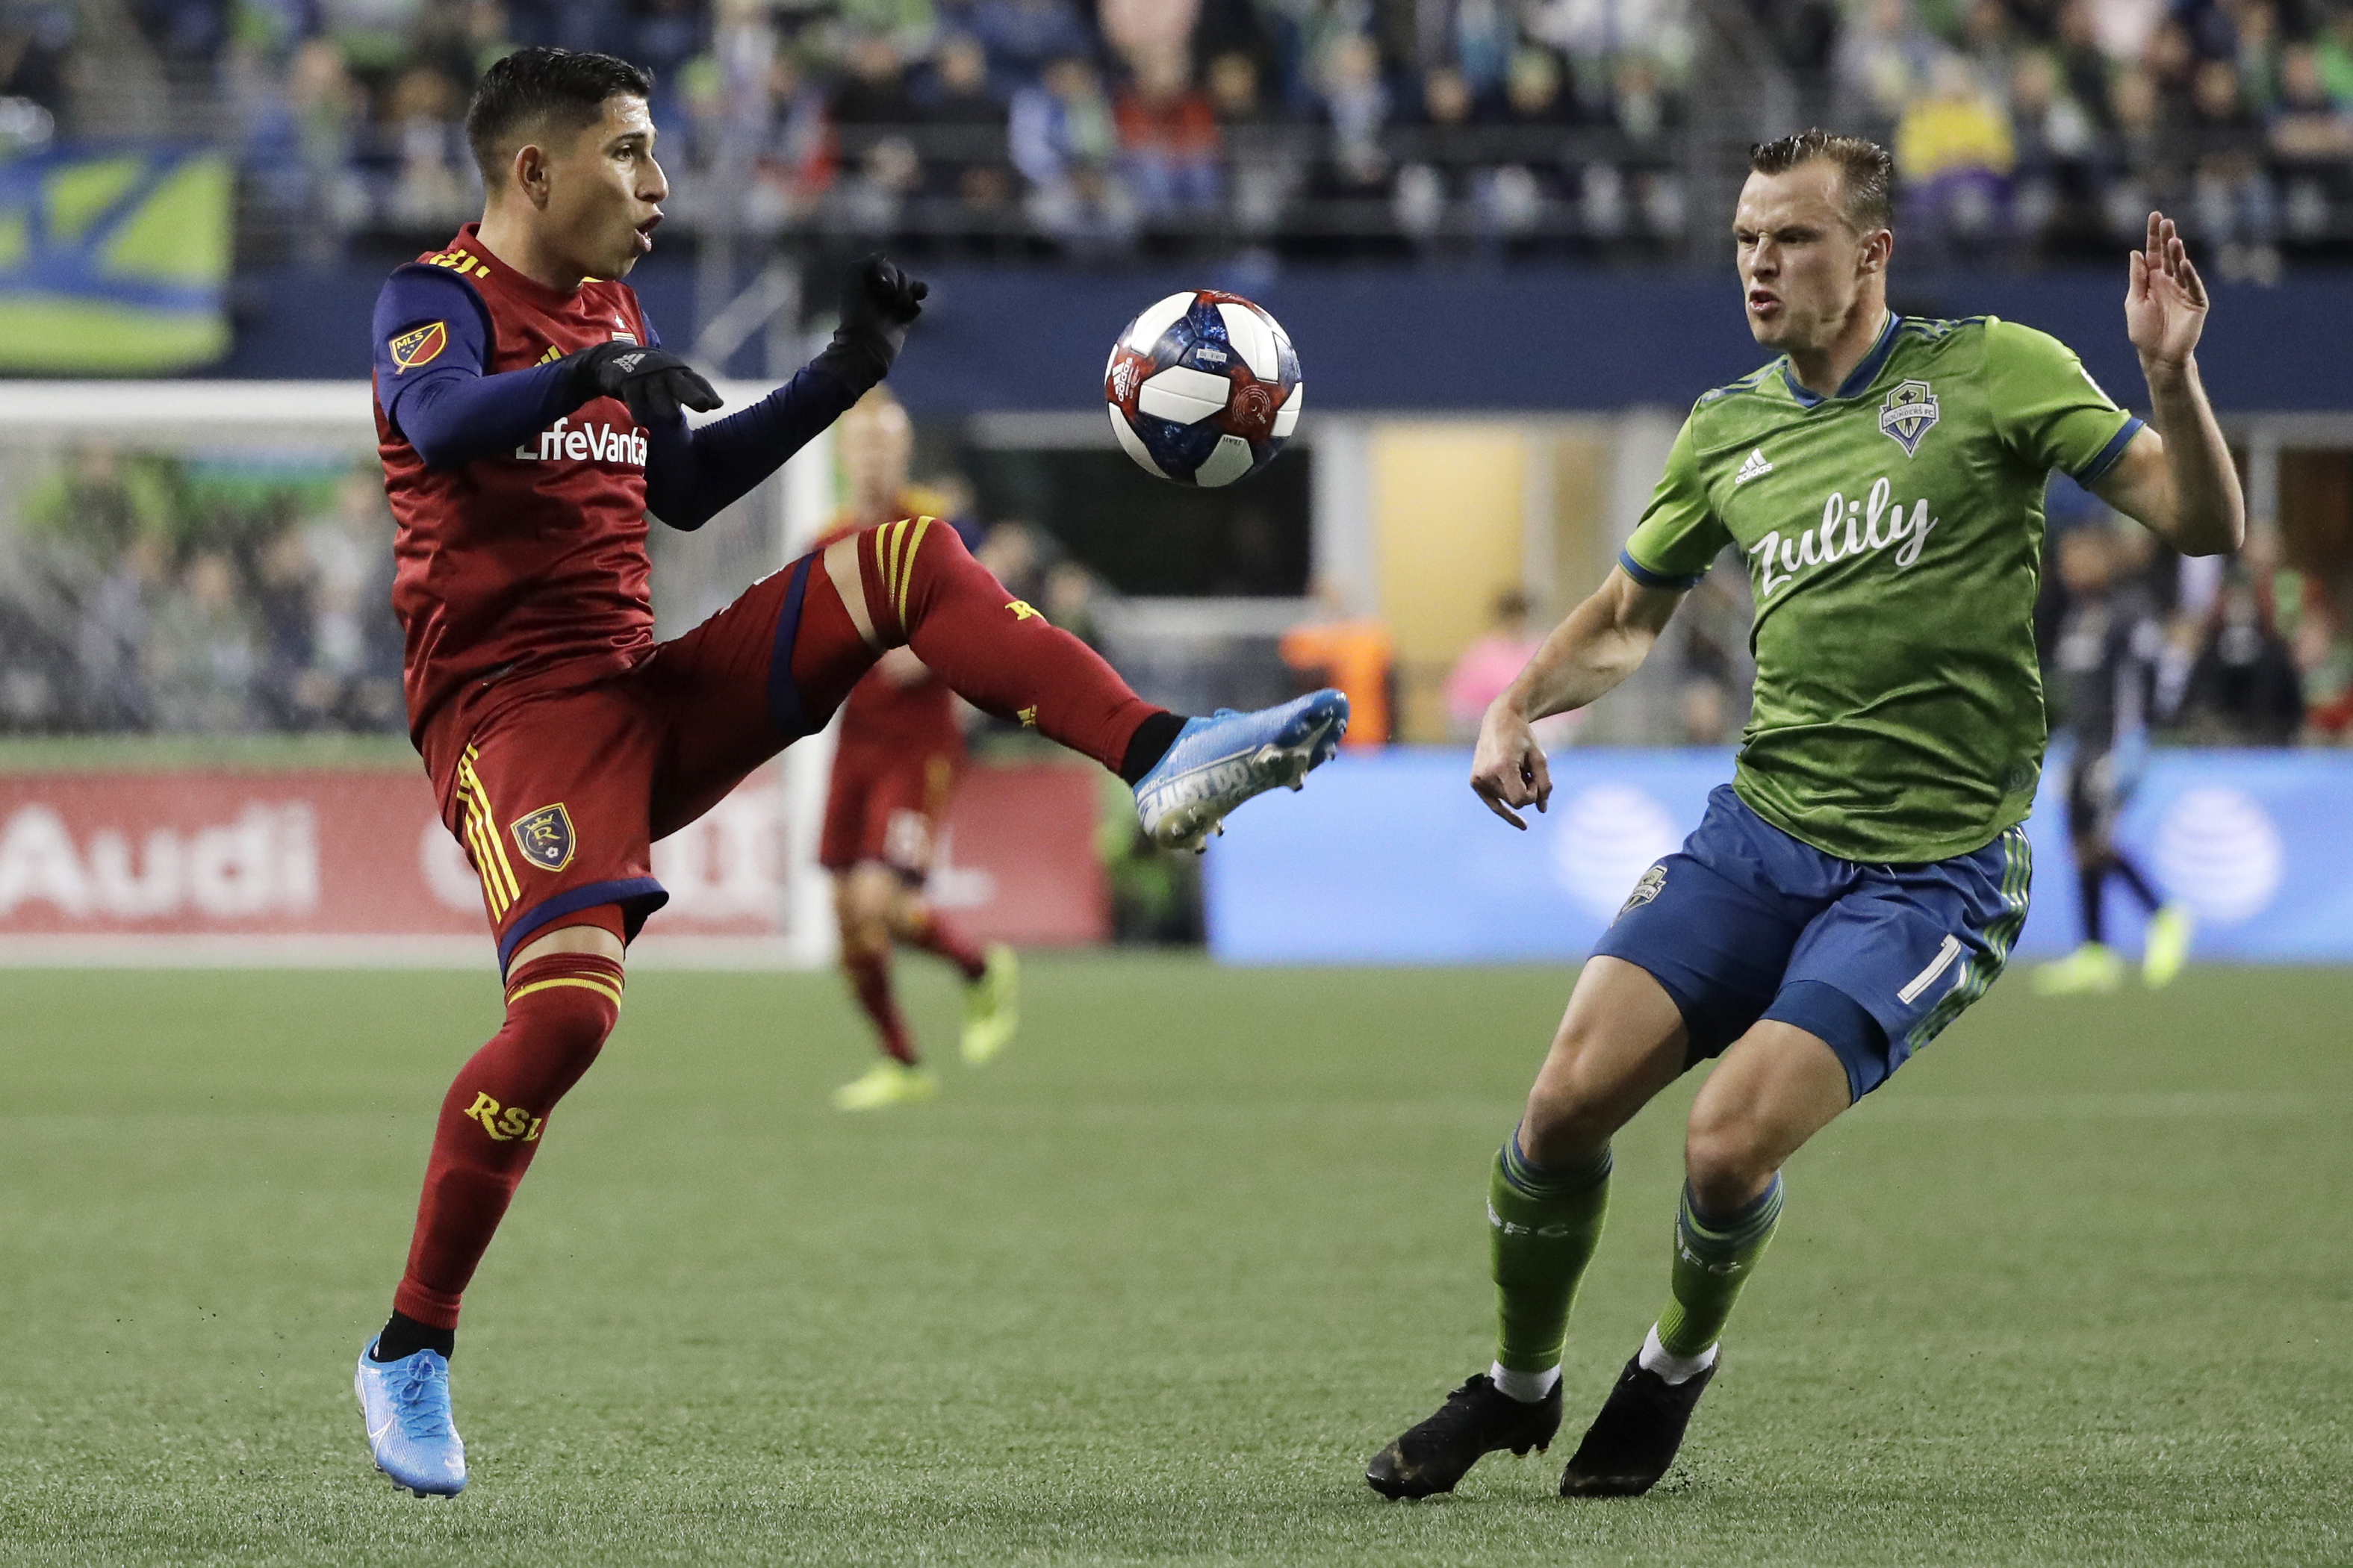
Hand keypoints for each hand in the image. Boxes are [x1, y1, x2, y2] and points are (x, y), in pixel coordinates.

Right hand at [566, 342, 721, 425]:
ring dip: (665, 404)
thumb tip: (720, 404)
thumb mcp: (674, 380)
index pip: (696, 382)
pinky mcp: (627, 380)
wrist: (617, 358)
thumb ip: (694, 391)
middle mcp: (665, 372)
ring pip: (657, 391)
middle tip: (704, 405)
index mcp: (679, 371)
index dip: (707, 392)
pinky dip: (638, 407)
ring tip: (673, 419)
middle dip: (692, 394)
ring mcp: (646, 374)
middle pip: (680, 383)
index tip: (717, 405)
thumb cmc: (654, 375)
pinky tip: (642, 421)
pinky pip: (633, 395)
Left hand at [836, 253, 927, 366]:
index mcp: (868, 282)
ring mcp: (892, 306)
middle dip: (900, 283)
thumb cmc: (856, 309)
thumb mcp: (853, 275)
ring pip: (911, 288)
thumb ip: (867, 261)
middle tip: (891, 297)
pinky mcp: (903, 320)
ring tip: (904, 303)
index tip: (882, 285)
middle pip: (902, 276)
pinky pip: (916, 306)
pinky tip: (909, 312)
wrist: (866, 342)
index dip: (889, 272)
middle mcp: (880, 292)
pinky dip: (914, 306)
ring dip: (909, 292)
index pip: (888, 267)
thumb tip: (883, 255)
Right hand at [1470, 699, 1550, 829]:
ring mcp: (1477, 779)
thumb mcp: (1539, 758)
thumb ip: (1545, 785)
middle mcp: (1486, 775)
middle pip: (1514, 802)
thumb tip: (1542, 810)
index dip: (1533, 793)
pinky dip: (1506, 812)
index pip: (1521, 801)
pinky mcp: (1474, 781)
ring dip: (1516, 789)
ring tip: (1516, 769)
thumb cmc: (1523, 737)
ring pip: (1506, 802)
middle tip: (1527, 770)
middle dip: (1525, 790)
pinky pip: (1494, 804)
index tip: (1534, 777)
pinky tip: (1522, 825)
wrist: (1500, 720)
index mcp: (1502, 767)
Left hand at [2126, 212, 2207, 372]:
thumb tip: (2135, 253)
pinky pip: (2193, 286)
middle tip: (2166, 220)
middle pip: (2169, 255)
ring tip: (2173, 239)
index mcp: (2153, 280)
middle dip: (2167, 238)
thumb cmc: (2144, 331)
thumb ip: (2137, 278)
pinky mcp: (2196, 302)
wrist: (2158, 355)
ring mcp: (2184, 290)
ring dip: (2177, 253)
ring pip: (2181, 267)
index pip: (2153, 253)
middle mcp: (2170, 281)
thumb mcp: (2134, 302)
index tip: (2155, 216)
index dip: (2153, 236)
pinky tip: (2184, 263)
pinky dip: (2189, 275)